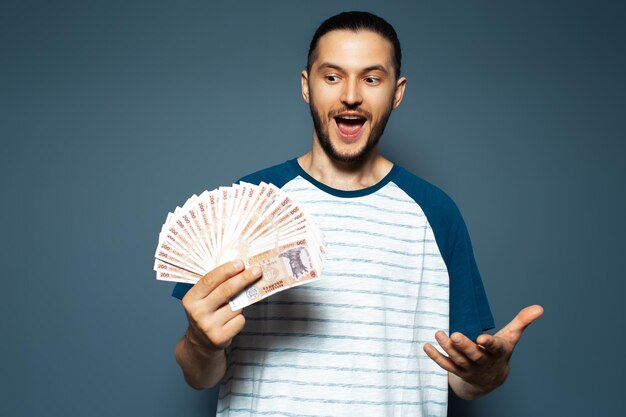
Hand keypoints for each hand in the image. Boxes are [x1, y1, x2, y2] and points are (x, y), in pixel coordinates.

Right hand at [181, 260, 262, 351]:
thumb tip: (241, 268)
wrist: (201, 342)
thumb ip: (216, 285)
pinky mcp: (219, 338)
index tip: (241, 263)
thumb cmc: (207, 313)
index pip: (209, 280)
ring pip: (236, 306)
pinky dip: (240, 317)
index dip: (226, 270)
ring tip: (234, 306)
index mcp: (190, 299)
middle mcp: (197, 312)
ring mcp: (208, 326)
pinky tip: (231, 321)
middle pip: (226, 290)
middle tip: (257, 270)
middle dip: (244, 278)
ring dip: (241, 303)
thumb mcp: (203, 299)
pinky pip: (240, 320)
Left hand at [423, 305, 543, 398]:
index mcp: (496, 352)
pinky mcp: (456, 371)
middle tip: (454, 335)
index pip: (494, 348)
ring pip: (457, 360)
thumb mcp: (511, 337)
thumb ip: (522, 321)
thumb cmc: (499, 352)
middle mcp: (482, 362)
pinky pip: (445, 365)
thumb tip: (539, 308)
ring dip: (446, 348)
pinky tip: (426, 347)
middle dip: (464, 346)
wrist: (491, 379)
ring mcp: (468, 368)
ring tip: (438, 333)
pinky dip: (435, 357)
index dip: (488, 344)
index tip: (482, 338)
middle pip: (472, 355)